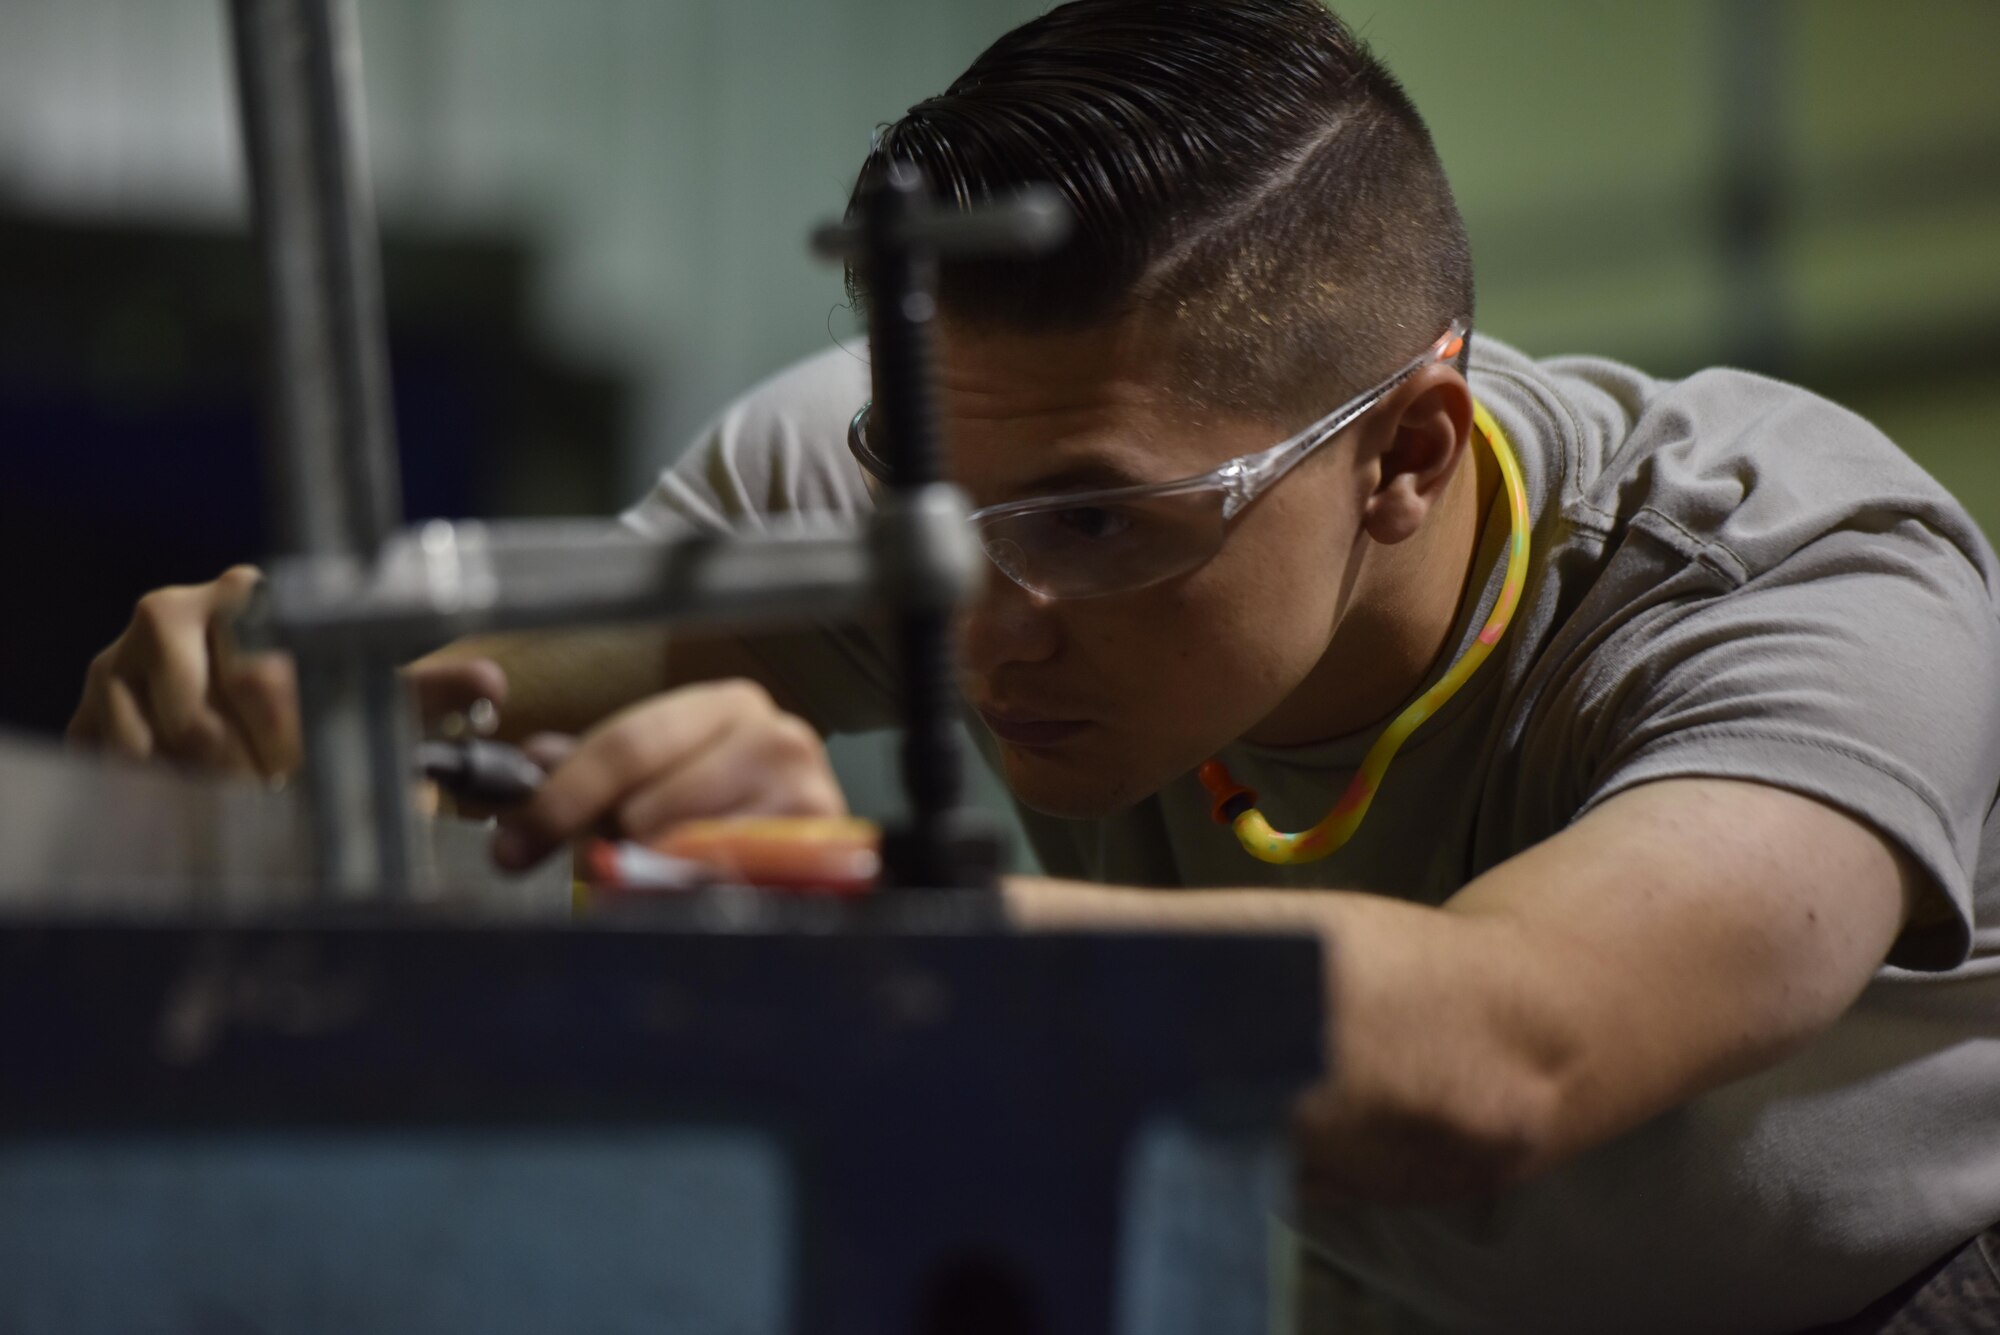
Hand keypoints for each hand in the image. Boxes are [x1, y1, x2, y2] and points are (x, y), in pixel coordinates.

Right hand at [68, 565, 506, 778]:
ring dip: (209, 788)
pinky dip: (160, 790)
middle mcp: (176, 612)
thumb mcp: (364, 690)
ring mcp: (121, 657)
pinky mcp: (89, 701)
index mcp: (251, 596)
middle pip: (215, 714)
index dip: (290, 744)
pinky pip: (119, 758)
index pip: (267, 676)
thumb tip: (491, 685)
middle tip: (279, 806)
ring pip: (165, 742)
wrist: (213, 709)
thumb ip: (425, 691)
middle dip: (254, 774)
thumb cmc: (302, 699)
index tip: (304, 783)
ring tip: (243, 803)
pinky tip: (193, 798)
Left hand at [492, 679, 845, 869]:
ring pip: (679, 854)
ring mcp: (805, 792)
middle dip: (606, 843)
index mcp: (728, 705)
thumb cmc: (734, 815)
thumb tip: (530, 762)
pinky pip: (721, 889)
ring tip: (657, 877)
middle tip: (596, 866)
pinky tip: (693, 894)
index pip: (625, 745)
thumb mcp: (664, 778)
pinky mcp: (820, 853)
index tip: (513, 843)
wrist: (820, 867)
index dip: (560, 798)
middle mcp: (776, 735)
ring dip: (650, 877)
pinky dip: (693, 899)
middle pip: (646, 805)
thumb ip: (598, 769)